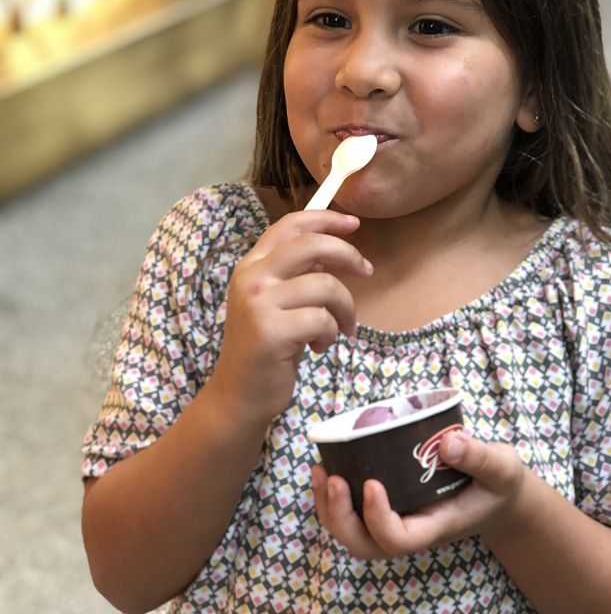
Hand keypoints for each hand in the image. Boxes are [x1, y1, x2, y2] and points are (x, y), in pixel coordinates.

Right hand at [208, 210, 372, 429]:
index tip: (354, 222)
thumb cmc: (267, 346)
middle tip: (366, 271)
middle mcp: (251, 278)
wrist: (239, 394)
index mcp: (252, 265)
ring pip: (325, 286)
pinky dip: (331, 334)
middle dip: (348, 255)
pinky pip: (322, 320)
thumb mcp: (278, 301)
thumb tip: (334, 251)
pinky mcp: (270, 331)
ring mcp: (258, 304)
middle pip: (311, 245)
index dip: (325, 219)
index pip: (290, 225)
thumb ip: (298, 274)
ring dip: (345, 309)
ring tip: (340, 328)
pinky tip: (318, 347)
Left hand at [311, 431, 529, 558]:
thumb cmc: (499, 483)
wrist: (498, 496)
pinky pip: (352, 513)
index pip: (399, 539)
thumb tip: (449, 442)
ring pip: (352, 534)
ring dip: (329, 508)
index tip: (372, 483)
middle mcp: (411, 529)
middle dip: (341, 517)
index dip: (378, 518)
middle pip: (365, 545)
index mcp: (436, 526)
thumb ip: (480, 457)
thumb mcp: (501, 467)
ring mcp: (398, 520)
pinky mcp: (389, 505)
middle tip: (332, 478)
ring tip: (319, 471)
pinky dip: (332, 497)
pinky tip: (324, 468)